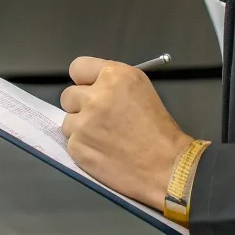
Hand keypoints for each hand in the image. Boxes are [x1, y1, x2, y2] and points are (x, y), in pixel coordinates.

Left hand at [60, 57, 193, 209]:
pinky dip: (83, 147)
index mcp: (114, 76)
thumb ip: (112, 83)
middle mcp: (94, 96)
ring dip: (81, 128)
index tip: (90, 90)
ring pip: (68, 120)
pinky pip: (71, 142)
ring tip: (104, 138)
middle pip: (68, 95)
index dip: (84, 81)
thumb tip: (92, 87)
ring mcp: (82, 123)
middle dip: (80, 106)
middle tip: (100, 118)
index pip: (78, 67)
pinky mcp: (77, 147)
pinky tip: (102, 152)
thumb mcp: (141, 89)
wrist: (166, 166)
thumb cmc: (159, 129)